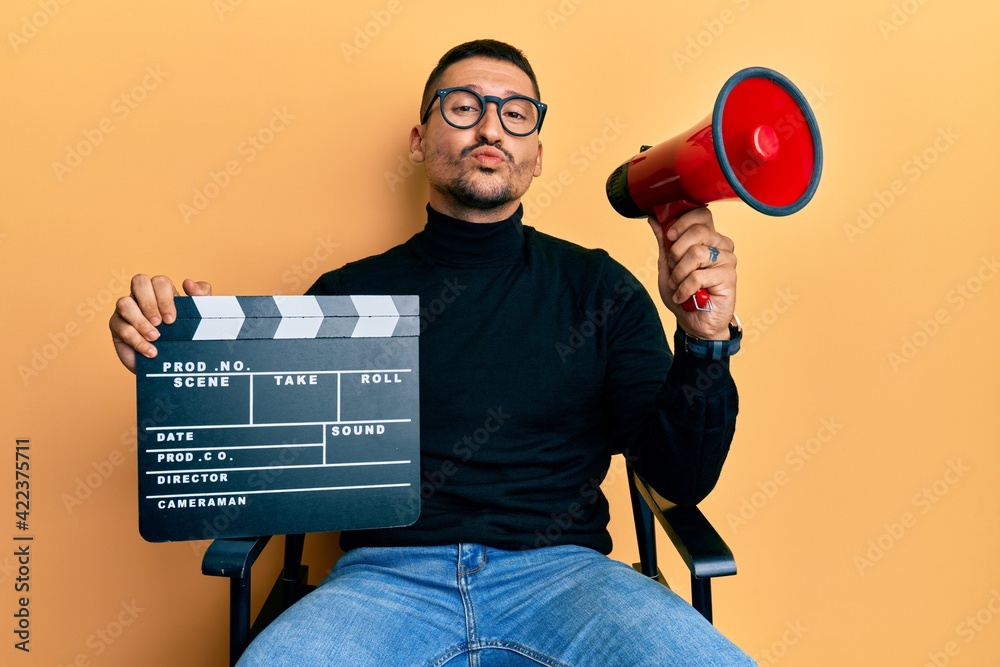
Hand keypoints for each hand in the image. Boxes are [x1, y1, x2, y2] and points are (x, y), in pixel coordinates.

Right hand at [109, 275, 211, 372]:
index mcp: (161, 292)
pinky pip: (120, 327)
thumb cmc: (184, 335)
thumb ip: (201, 297)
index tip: (172, 319)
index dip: (164, 298)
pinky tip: (151, 351)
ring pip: (124, 303)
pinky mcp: (117, 326)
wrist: (171, 362)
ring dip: (140, 321)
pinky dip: (137, 340)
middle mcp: (142, 296)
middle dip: (150, 304)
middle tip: (161, 324)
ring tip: (155, 337)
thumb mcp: (198, 316)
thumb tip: (188, 283)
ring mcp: (127, 310)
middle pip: (139, 281)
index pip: (159, 281)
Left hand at [647, 207, 735, 339]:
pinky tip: (684, 296)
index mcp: (708, 237)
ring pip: (696, 253)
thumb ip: (664, 242)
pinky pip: (699, 275)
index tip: (670, 236)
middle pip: (698, 231)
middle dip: (676, 252)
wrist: (694, 322)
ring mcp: (728, 260)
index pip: (702, 214)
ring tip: (678, 285)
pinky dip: (684, 288)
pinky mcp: (729, 277)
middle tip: (673, 268)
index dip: (683, 221)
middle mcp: (721, 245)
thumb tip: (654, 219)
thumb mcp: (667, 265)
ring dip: (679, 273)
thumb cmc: (683, 293)